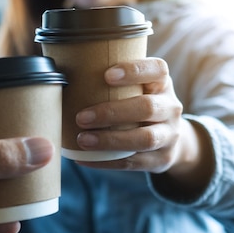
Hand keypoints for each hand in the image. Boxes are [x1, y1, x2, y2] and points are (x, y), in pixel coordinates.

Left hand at [74, 58, 203, 176]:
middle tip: (81, 117)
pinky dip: (107, 162)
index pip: (157, 69)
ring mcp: (170, 135)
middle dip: (112, 112)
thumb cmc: (137, 104)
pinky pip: (135, 162)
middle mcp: (171, 107)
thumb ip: (111, 81)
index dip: (134, 71)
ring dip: (111, 140)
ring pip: (145, 138)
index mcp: (162, 83)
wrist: (167, 137)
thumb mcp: (136, 87)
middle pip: (148, 107)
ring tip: (83, 139)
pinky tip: (84, 159)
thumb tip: (62, 74)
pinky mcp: (162, 159)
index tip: (106, 75)